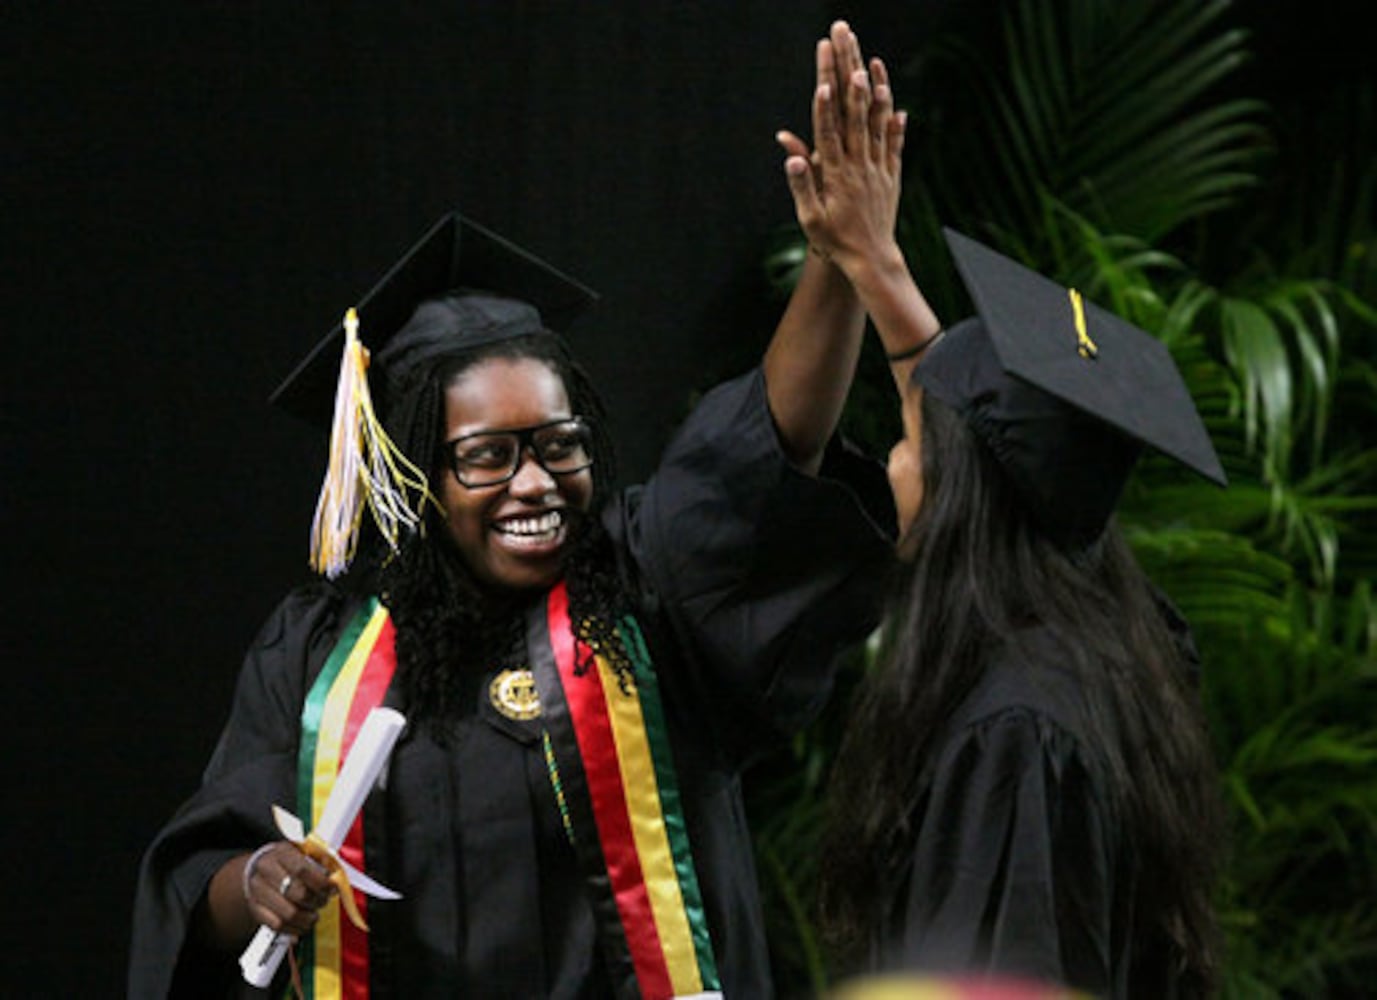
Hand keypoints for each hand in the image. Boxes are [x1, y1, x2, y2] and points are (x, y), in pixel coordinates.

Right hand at [241, 840, 335, 937]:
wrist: (257, 868)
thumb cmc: (286, 861)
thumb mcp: (302, 852)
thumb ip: (319, 862)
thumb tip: (334, 878)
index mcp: (280, 854)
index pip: (302, 870)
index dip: (321, 882)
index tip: (332, 889)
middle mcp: (265, 872)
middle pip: (297, 893)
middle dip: (316, 901)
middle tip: (323, 902)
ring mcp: (257, 892)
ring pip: (288, 914)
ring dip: (307, 918)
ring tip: (314, 915)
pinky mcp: (255, 910)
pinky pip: (277, 926)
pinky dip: (295, 929)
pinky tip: (303, 924)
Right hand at [776, 20, 907, 276]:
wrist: (872, 261)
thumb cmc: (835, 241)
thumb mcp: (810, 217)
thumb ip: (801, 183)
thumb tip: (790, 154)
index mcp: (836, 174)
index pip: (828, 131)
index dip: (826, 103)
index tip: (825, 77)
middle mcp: (859, 166)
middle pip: (852, 116)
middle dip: (848, 81)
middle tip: (845, 56)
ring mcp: (878, 169)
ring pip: (876, 124)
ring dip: (874, 93)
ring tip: (873, 64)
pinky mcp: (891, 177)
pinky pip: (893, 145)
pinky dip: (894, 124)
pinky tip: (896, 105)